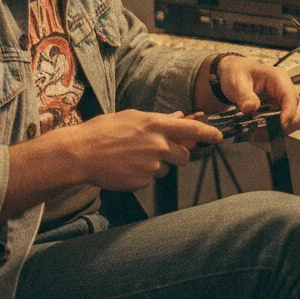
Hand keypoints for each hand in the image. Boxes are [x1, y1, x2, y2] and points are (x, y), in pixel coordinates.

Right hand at [69, 109, 222, 190]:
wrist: (80, 154)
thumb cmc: (103, 131)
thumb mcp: (132, 117)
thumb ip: (158, 119)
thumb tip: (178, 117)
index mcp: (156, 125)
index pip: (192, 130)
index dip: (209, 133)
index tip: (219, 137)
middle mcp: (158, 145)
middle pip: (184, 155)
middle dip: (177, 155)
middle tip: (159, 151)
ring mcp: (151, 165)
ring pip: (165, 168)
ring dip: (156, 164)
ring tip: (132, 157)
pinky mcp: (143, 181)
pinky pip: (151, 179)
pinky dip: (142, 175)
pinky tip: (126, 167)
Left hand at [211, 56, 299, 133]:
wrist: (232, 74)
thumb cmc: (236, 73)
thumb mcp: (237, 82)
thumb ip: (244, 95)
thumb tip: (251, 109)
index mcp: (279, 78)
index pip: (291, 98)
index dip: (289, 113)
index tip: (280, 126)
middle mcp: (285, 91)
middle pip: (297, 114)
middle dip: (283, 127)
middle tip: (262, 133)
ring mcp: (283, 102)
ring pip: (290, 123)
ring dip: (275, 132)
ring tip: (256, 134)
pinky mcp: (277, 111)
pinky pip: (280, 126)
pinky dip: (270, 132)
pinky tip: (256, 133)